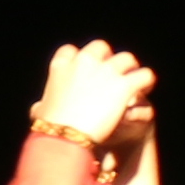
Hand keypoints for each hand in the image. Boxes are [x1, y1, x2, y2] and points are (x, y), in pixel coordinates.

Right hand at [33, 39, 156, 148]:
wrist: (64, 137)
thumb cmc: (49, 128)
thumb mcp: (40, 112)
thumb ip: (43, 105)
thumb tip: (38, 109)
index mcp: (61, 66)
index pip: (70, 51)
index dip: (79, 59)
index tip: (83, 71)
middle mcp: (84, 62)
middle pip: (101, 48)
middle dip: (107, 59)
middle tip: (111, 75)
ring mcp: (106, 72)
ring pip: (127, 59)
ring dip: (130, 69)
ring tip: (134, 81)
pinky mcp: (124, 85)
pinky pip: (144, 75)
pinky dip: (146, 81)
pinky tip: (144, 89)